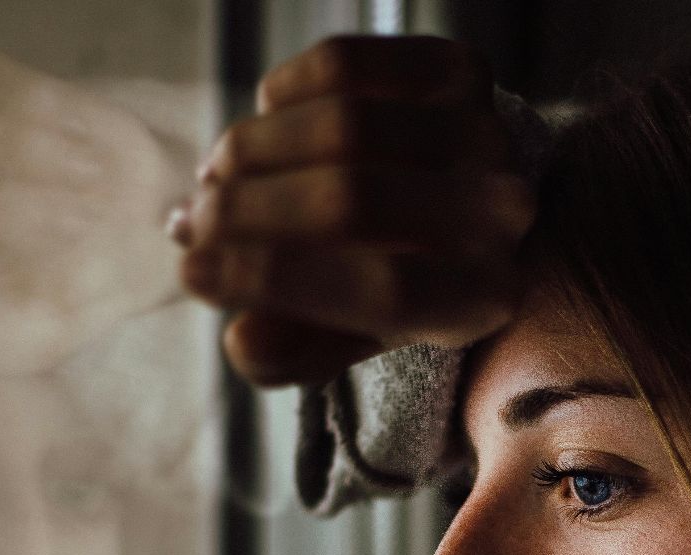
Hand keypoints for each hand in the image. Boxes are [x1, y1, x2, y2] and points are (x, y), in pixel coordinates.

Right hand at [173, 34, 536, 386]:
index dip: (275, 281)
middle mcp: (501, 214)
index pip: (381, 292)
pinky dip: (283, 92)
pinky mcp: (459, 71)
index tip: (190, 274)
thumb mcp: (343, 334)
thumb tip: (240, 339)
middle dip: (248, 212)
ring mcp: (486, 133)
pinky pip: (346, 66)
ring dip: (253, 150)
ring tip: (214, 179)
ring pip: (344, 126)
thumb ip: (294, 352)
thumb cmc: (391, 280)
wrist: (461, 201)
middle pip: (353, 201)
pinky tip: (265, 124)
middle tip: (190, 224)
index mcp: (482, 299)